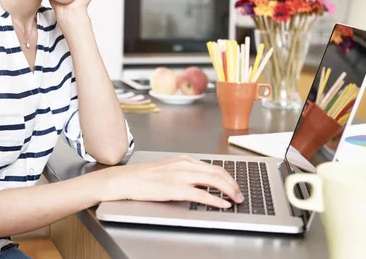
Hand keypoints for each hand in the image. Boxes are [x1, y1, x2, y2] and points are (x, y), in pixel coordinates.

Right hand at [100, 156, 243, 207]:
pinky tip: (222, 204)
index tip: (235, 186)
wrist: (125, 180)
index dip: (228, 177)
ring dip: (229, 191)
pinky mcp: (175, 189)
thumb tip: (201, 181)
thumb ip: (184, 172)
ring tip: (236, 199)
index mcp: (184, 160)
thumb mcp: (168, 169)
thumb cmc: (143, 177)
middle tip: (240, 195)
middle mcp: (184, 165)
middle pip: (217, 173)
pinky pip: (201, 195)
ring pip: (213, 181)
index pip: (213, 167)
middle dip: (233, 184)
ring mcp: (180, 176)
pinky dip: (215, 200)